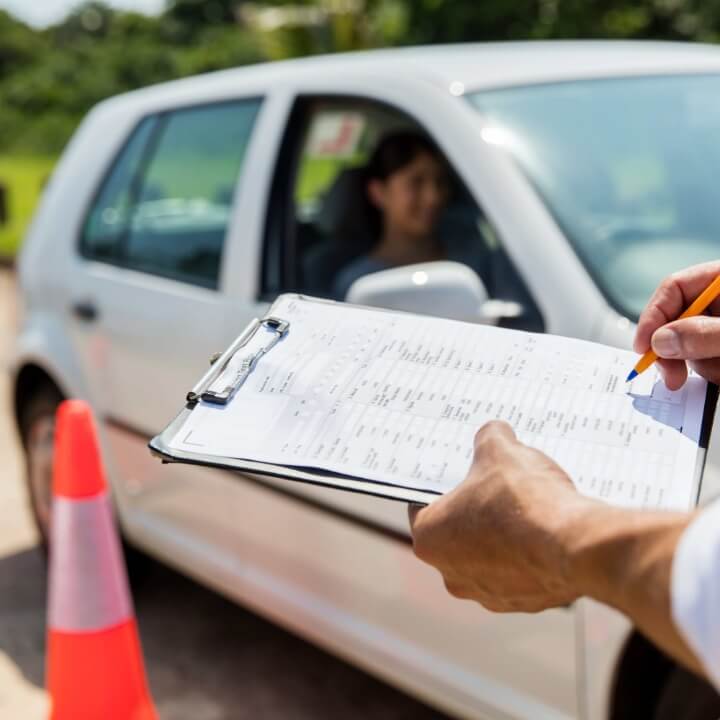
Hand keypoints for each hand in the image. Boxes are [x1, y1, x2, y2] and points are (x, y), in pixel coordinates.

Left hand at [408, 421, 594, 611]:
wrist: (573, 544)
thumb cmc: (522, 499)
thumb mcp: (499, 450)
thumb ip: (489, 438)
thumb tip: (494, 433)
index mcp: (429, 537)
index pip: (423, 505)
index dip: (443, 484)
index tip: (460, 473)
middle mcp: (451, 574)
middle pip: (457, 532)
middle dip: (475, 509)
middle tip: (497, 485)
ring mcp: (488, 594)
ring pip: (489, 555)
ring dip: (504, 535)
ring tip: (528, 507)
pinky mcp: (523, 603)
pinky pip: (521, 572)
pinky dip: (530, 554)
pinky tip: (546, 531)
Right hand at [635, 260, 719, 389]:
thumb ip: (703, 333)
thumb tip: (660, 342)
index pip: (675, 288)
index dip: (653, 317)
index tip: (644, 347)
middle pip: (677, 320)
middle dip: (675, 351)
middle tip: (673, 377)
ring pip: (691, 346)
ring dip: (702, 365)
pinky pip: (706, 361)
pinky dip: (714, 373)